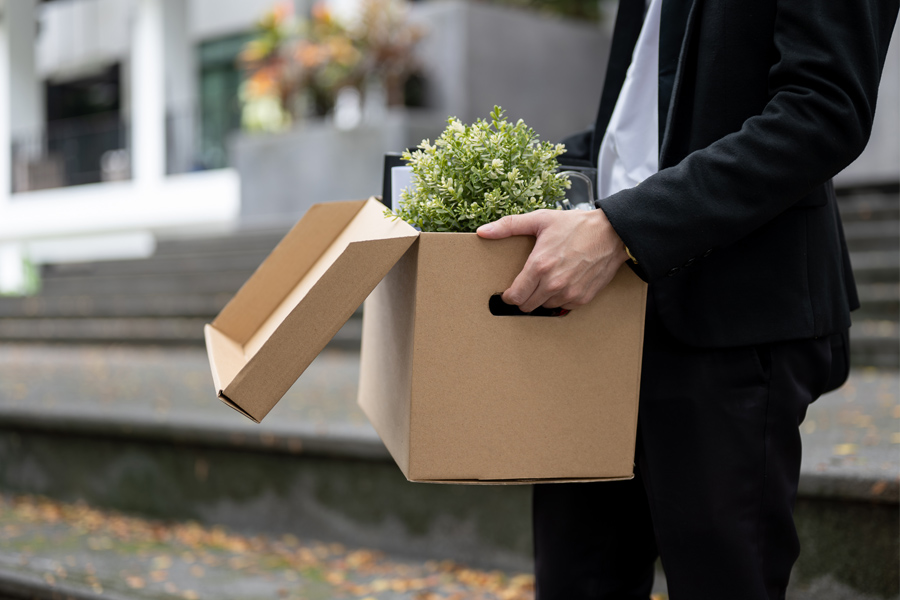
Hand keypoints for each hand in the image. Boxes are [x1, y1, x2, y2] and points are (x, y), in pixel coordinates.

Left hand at [476, 209, 628, 311]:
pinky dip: (560, 299)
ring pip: (545, 307)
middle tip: (527, 286)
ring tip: (546, 281)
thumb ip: (508, 226)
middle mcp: (553, 283)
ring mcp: (569, 293)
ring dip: (542, 298)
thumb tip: (483, 232)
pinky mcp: (582, 298)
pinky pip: (563, 307)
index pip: (514, 296)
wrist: (611, 233)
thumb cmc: (575, 225)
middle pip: (527, 306)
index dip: (508, 296)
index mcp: (539, 266)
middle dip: (523, 298)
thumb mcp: (540, 219)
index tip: (509, 291)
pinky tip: (562, 284)